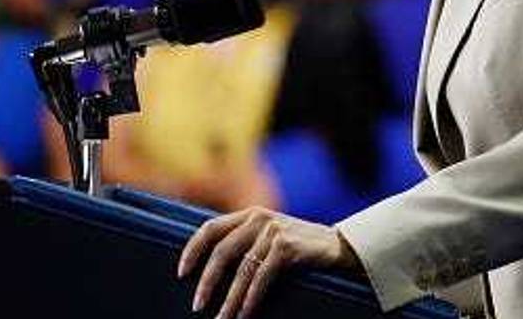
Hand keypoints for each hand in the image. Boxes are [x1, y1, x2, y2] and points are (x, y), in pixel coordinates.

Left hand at [178, 207, 361, 318]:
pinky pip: (261, 277)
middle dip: (207, 282)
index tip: (181, 273)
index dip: (192, 250)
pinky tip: (245, 314)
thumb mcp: (270, 237)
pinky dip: (250, 299)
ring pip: (242, 270)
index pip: (210, 227)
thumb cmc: (301, 247)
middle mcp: (260, 217)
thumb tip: (209, 268)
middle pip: (221, 251)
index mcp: (251, 213)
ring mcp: (274, 231)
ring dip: (229, 299)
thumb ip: (246, 241)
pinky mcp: (287, 246)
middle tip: (198, 306)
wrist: (341, 247)